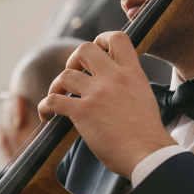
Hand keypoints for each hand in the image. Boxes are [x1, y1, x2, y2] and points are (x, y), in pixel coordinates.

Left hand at [38, 32, 174, 178]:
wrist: (149, 154)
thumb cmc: (147, 134)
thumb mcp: (144, 97)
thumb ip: (128, 85)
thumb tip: (113, 86)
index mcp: (133, 73)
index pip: (117, 38)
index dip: (100, 39)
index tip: (94, 51)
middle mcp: (115, 78)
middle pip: (84, 50)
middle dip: (72, 61)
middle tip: (72, 77)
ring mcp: (98, 93)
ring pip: (65, 75)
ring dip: (56, 87)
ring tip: (58, 99)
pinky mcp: (83, 112)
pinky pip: (52, 101)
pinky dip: (44, 107)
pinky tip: (47, 116)